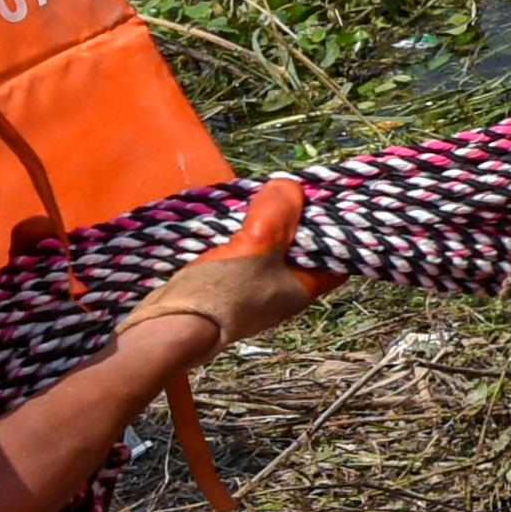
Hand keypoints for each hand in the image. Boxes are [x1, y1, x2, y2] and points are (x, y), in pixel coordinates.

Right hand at [129, 187, 331, 356]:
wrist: (172, 325)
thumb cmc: (222, 293)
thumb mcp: (260, 241)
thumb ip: (280, 210)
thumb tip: (289, 186)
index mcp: (306, 284)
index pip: (339, 252)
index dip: (337, 223)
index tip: (322, 196)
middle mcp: (287, 288)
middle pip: (305, 244)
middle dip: (296, 217)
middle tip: (282, 193)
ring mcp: (258, 288)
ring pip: (274, 246)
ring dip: (266, 224)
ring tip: (257, 202)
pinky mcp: (231, 284)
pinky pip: (247, 252)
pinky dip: (244, 235)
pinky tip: (234, 220)